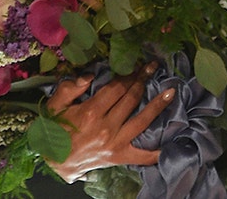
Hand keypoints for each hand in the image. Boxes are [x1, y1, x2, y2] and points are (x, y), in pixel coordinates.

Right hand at [44, 64, 174, 182]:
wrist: (55, 162)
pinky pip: (142, 156)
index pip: (116, 88)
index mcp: (90, 112)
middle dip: (143, 81)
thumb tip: (88, 76)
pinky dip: (157, 151)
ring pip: (142, 121)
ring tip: (171, 92)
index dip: (129, 74)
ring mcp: (115, 143)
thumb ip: (69, 88)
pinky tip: (171, 142)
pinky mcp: (119, 157)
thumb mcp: (55, 106)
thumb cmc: (55, 130)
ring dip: (157, 105)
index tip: (139, 64)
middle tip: (153, 67)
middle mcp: (106, 127)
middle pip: (131, 99)